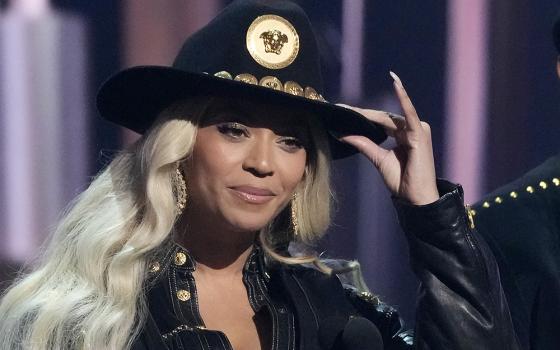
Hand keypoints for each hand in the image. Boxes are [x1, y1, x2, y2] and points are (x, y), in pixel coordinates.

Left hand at [337, 72, 438, 204]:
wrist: (416, 197)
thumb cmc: (401, 180)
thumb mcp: (379, 159)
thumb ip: (364, 144)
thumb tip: (344, 134)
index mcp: (402, 134)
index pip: (379, 121)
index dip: (361, 116)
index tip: (342, 111)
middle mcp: (411, 128)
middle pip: (382, 118)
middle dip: (360, 114)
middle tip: (339, 107)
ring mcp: (417, 129)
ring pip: (388, 117)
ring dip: (368, 113)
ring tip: (349, 108)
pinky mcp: (419, 132)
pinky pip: (409, 113)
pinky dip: (403, 98)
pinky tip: (396, 83)